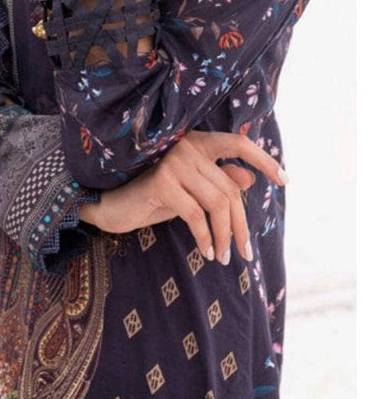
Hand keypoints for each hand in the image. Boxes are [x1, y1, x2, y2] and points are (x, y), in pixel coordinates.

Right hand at [79, 130, 285, 264]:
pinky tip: (206, 252)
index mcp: (197, 143)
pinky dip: (205, 237)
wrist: (113, 204)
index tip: (285, 179)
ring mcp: (174, 162)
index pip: (238, 144)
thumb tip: (249, 177)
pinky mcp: (162, 181)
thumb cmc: (154, 197)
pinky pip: (196, 215)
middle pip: (230, 188)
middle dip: (240, 225)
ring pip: (217, 203)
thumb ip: (218, 184)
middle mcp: (187, 146)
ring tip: (222, 256)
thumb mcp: (192, 192)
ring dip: (224, 236)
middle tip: (244, 252)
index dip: (263, 159)